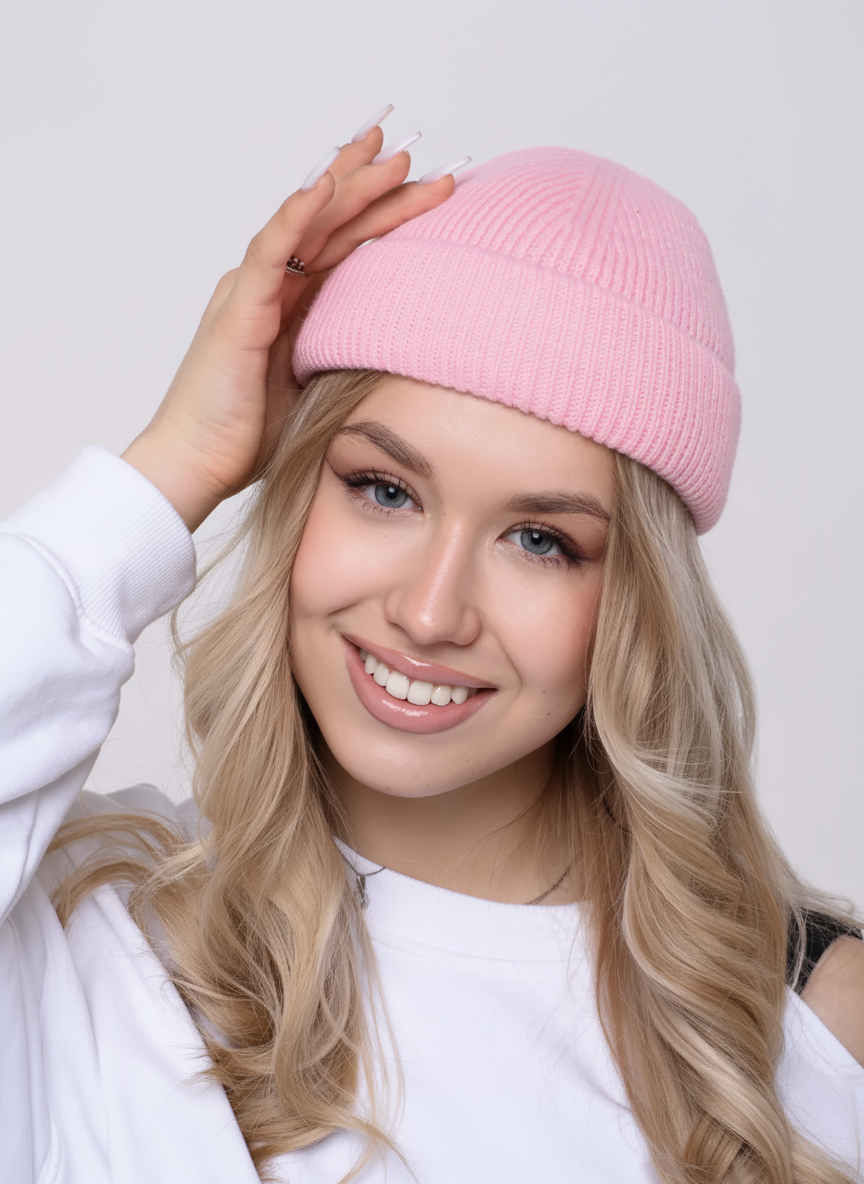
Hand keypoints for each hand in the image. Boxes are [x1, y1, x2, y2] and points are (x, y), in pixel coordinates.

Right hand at [122, 123, 457, 530]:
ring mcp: (251, 292)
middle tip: (416, 155)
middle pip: (330, 225)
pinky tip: (325, 186)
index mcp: (290, 303)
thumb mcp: (313, 386)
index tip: (420, 185)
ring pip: (307, 225)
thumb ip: (341, 355)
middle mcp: (269, 287)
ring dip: (348, 187)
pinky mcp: (238, 310)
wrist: (196, 464)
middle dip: (373, 187)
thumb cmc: (245, 435)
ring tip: (388, 157)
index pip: (341, 245)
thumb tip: (395, 350)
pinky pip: (270, 252)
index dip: (377, 211)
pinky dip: (297, 216)